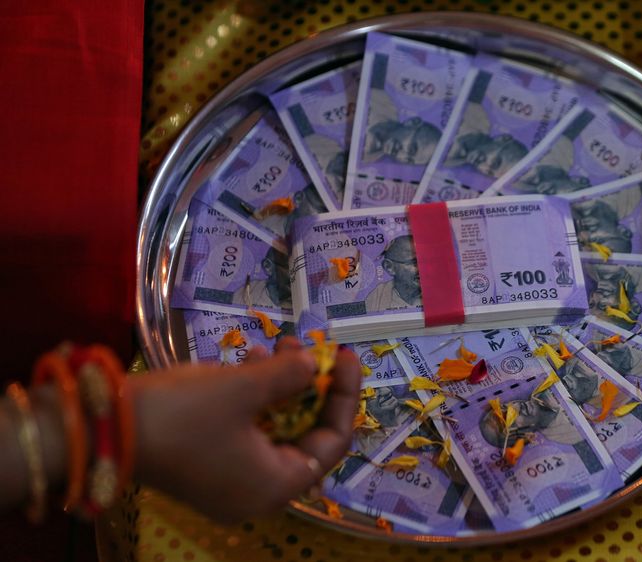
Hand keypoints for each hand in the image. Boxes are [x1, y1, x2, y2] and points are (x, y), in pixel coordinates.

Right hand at [128, 337, 360, 522]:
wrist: (102, 428)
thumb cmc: (182, 414)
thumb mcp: (243, 388)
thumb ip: (289, 376)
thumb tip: (313, 365)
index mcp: (275, 485)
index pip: (332, 443)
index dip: (343, 397)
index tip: (345, 357)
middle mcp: (259, 490)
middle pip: (306, 435)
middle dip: (311, 387)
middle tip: (312, 348)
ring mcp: (233, 479)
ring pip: (277, 429)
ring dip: (284, 386)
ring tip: (280, 344)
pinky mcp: (211, 463)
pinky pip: (250, 431)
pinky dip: (258, 399)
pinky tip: (254, 361)